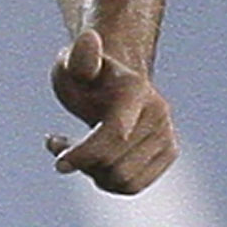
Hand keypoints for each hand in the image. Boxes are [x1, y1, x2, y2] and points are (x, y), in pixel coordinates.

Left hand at [47, 27, 176, 193]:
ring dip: (92, 173)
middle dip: (82, 161)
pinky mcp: (168, 154)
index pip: (114, 133)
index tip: (58, 164)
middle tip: (59, 145)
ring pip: (123, 180)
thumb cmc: (86, 75)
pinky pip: (132, 186)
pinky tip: (92, 163)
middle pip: (114, 163)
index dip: (85, 153)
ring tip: (76, 152)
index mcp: (136, 91)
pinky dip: (106, 181)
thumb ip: (79, 58)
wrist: (113, 83)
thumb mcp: (73, 64)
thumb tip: (88, 40)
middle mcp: (159, 113)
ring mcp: (167, 135)